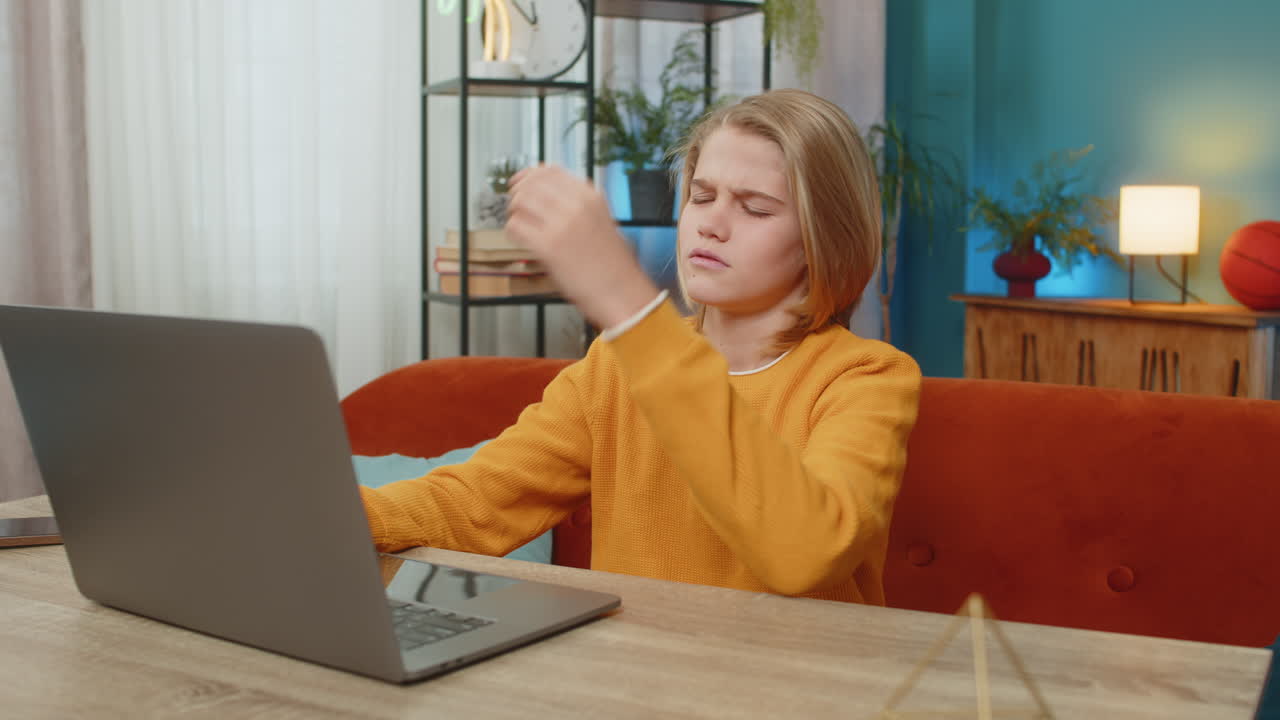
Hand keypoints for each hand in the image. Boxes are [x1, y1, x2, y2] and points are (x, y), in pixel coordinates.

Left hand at [506, 165, 659, 328]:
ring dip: (514, 211)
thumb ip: (578, 204)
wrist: (620, 291)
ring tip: (520, 223)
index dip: (531, 175)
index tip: (522, 182)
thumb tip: (548, 193)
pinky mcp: (548, 247)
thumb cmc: (613, 263)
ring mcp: (561, 225)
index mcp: (590, 196)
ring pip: (520, 201)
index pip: (550, 171)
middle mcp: (576, 205)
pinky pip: (516, 227)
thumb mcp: (602, 220)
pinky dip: (513, 231)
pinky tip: (522, 239)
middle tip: (516, 204)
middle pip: (531, 183)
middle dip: (518, 192)